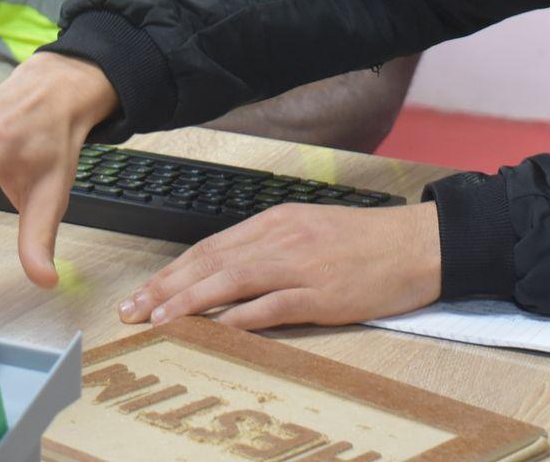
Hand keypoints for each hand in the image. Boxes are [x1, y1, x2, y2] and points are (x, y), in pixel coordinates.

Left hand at [116, 201, 441, 330]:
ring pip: (231, 281)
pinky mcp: (322, 294)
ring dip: (189, 301)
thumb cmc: (365, 242)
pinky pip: (272, 305)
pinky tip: (215, 327)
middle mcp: (281, 239)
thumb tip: (226, 275)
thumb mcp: (309, 231)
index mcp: (276, 222)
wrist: (416, 244)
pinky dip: (240, 317)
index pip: (210, 247)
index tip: (144, 291)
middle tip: (133, 309)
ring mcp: (300, 266)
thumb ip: (268, 249)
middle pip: (210, 263)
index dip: (173, 271)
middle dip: (166, 287)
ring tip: (158, 319)